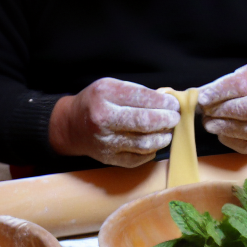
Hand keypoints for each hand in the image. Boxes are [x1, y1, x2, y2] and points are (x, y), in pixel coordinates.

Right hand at [48, 77, 179, 166]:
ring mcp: (106, 141)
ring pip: (144, 143)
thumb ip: (137, 92)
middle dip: (166, 120)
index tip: (174, 104)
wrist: (71, 126)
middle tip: (175, 118)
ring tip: (167, 132)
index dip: (163, 103)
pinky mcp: (109, 158)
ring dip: (162, 138)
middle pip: (145, 122)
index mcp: (104, 95)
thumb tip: (166, 101)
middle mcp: (103, 119)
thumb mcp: (111, 87)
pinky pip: (138, 158)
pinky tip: (154, 143)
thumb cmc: (96, 103)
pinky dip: (151, 151)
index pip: (142, 98)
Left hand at [198, 63, 246, 153]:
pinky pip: (246, 145)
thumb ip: (215, 87)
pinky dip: (229, 139)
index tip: (201, 99)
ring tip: (209, 124)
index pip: (239, 85)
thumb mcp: (234, 77)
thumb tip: (194, 96)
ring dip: (223, 128)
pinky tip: (221, 132)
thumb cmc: (246, 88)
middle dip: (221, 112)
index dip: (218, 93)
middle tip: (206, 113)